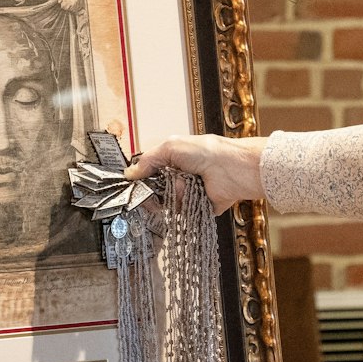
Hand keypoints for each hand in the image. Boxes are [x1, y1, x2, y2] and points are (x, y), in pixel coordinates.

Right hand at [126, 134, 267, 214]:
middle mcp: (181, 177)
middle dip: (155, 192)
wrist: (232, 168)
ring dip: (174, 196)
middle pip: (157, 192)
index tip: (134, 185)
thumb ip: (148, 160)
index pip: (151, 173)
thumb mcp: (171, 147)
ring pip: (170, 203)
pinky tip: (192, 199)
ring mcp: (190, 193)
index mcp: (174, 161)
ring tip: (185, 188)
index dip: (142, 180)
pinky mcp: (200, 208)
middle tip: (158, 189)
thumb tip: (130, 173)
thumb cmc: (206, 152)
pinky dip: (186, 208)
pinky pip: (185, 214)